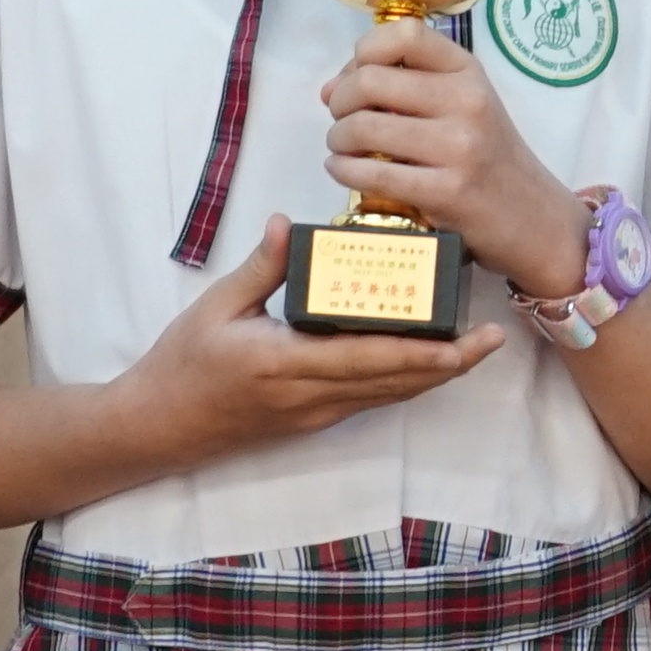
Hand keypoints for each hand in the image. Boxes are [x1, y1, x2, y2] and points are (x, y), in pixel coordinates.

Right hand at [123, 220, 509, 449]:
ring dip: (434, 374)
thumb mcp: (216, 307)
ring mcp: (315, 413)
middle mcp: (311, 395)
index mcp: (287, 363)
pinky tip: (427, 360)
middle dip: (450, 363)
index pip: (372, 359)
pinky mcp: (314, 419)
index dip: (427, 353)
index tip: (468, 338)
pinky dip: (404, 380)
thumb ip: (262, 267)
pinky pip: (371, 399)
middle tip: (493, 338)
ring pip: (390, 395)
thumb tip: (292, 224)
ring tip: (474, 346)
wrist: (157, 426)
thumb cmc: (182, 364)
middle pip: (396, 383)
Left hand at [320, 23, 584, 293]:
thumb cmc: (489, 156)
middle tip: (340, 118)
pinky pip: (372, 175)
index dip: (363, 51)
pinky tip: (344, 171)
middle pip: (371, 80)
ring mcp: (458, 148)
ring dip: (338, 138)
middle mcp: (467, 102)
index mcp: (469, 72)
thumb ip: (406, 86)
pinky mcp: (446, 193)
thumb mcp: (463, 105)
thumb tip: (329, 89)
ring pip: (364, 128)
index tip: (354, 76)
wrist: (534, 216)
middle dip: (340, 100)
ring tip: (343, 148)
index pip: (405, 34)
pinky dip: (344, 171)